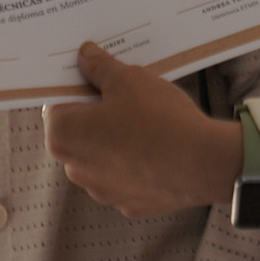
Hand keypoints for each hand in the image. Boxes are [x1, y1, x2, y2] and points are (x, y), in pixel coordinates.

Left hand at [46, 41, 239, 216]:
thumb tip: (85, 56)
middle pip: (78, 132)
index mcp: (64, 135)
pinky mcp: (129, 204)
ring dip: (115, 141)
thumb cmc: (159, 118)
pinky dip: (136, 164)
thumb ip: (99, 67)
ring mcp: (102, 191)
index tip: (96, 79)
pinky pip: (125, 177)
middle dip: (96, 115)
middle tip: (127, 97)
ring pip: (102, 156)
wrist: (203, 163)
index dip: (77, 88)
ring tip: (147, 124)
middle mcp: (75, 168)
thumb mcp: (128, 79)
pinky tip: (158, 148)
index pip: (56, 105)